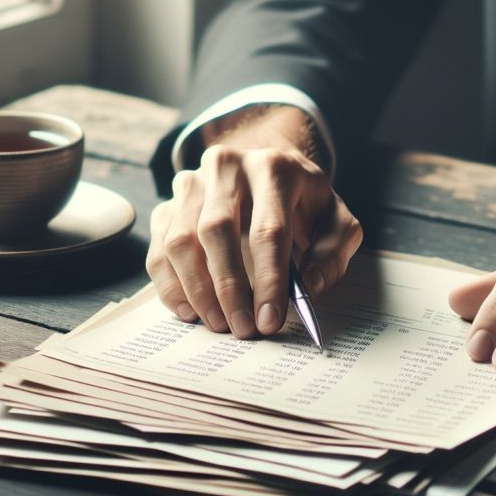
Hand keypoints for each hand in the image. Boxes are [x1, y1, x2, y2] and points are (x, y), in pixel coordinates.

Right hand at [146, 105, 361, 337]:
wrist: (269, 171)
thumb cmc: (304, 203)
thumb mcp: (335, 220)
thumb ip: (332, 254)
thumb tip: (308, 290)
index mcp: (274, 168)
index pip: (268, 230)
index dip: (268, 280)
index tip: (269, 320)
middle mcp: (227, 167)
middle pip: (216, 231)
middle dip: (228, 288)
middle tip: (241, 328)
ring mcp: (191, 182)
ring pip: (181, 239)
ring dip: (197, 290)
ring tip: (219, 323)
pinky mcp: (169, 202)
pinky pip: (160, 247)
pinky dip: (170, 284)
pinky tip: (190, 310)